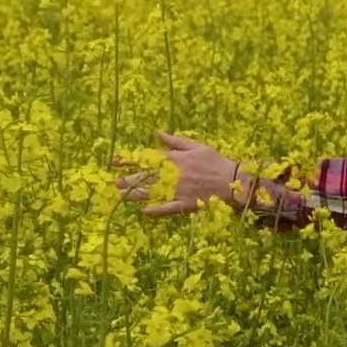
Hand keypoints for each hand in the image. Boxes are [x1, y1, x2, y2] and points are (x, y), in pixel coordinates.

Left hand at [114, 131, 238, 216]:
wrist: (233, 181)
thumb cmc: (216, 161)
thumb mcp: (197, 146)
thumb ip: (176, 141)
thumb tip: (158, 134)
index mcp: (173, 160)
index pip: (145, 159)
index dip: (129, 160)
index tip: (114, 161)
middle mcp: (171, 176)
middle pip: (144, 177)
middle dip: (128, 179)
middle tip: (116, 182)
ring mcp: (176, 191)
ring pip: (151, 193)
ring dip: (135, 195)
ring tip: (122, 195)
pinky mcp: (184, 204)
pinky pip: (167, 209)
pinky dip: (156, 211)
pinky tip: (145, 212)